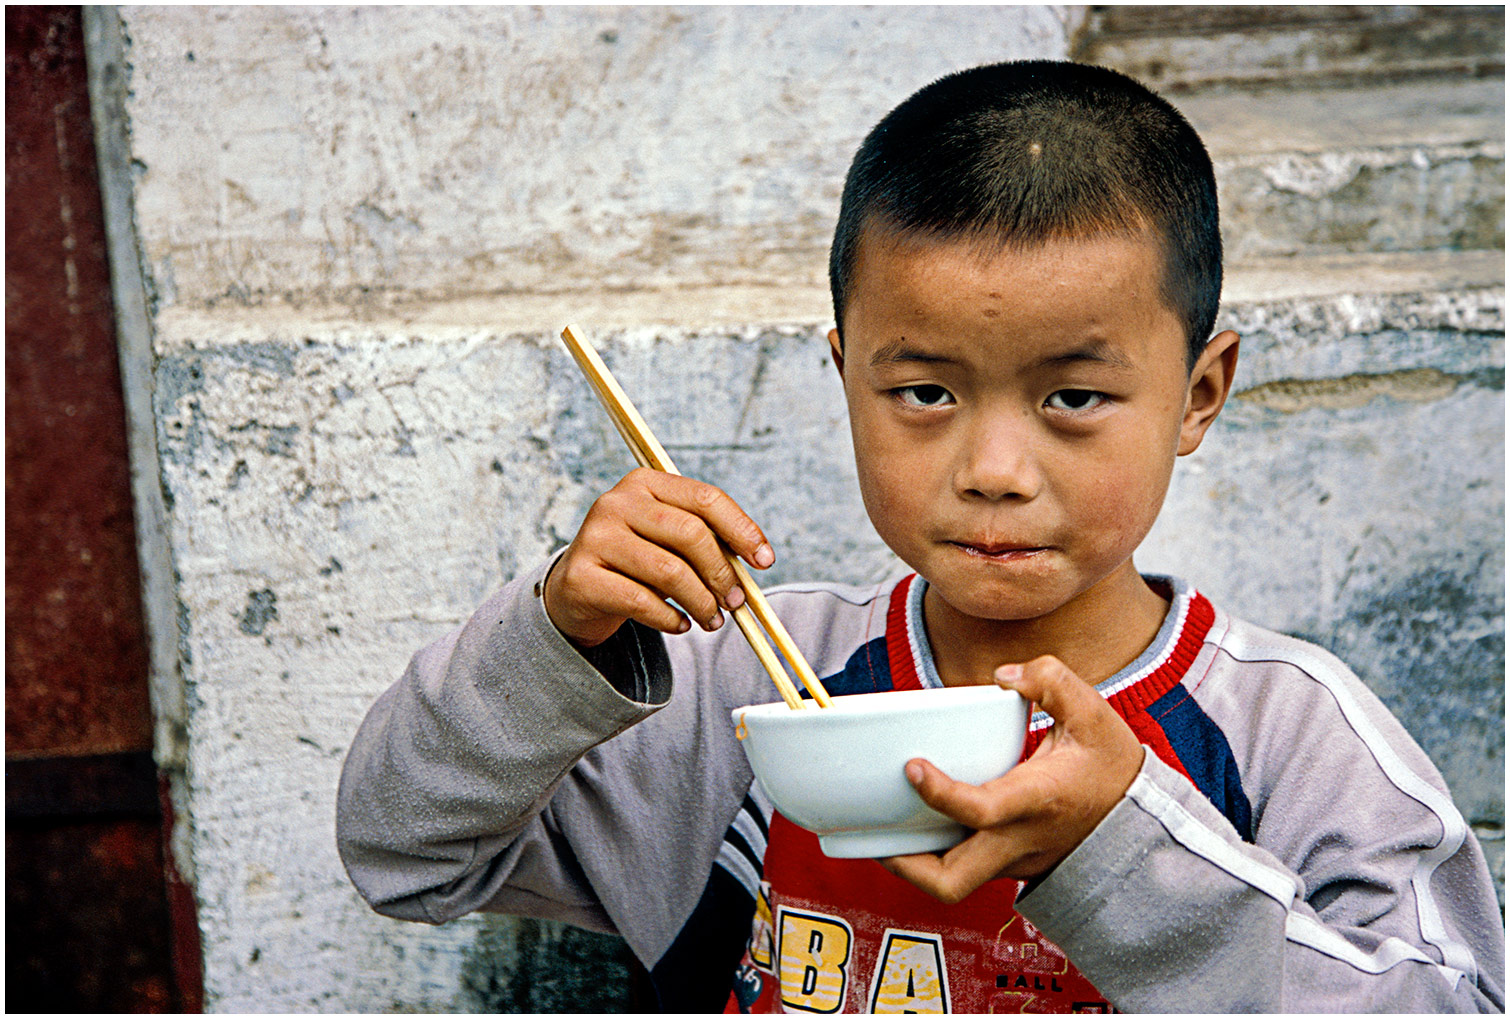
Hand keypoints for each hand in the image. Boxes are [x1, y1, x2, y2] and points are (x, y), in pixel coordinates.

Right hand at [542, 468, 773, 646]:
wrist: (576, 590)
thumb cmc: (636, 563)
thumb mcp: (669, 542)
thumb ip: (706, 542)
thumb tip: (755, 562)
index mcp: (645, 483)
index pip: (706, 498)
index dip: (742, 529)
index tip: (765, 561)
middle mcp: (617, 503)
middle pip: (690, 533)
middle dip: (721, 573)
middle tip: (735, 602)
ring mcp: (596, 537)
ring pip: (669, 571)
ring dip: (701, 602)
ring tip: (711, 620)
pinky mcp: (582, 576)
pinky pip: (640, 601)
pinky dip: (670, 619)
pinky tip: (681, 625)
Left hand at [880, 655, 1143, 903]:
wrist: (1143, 819)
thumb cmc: (1114, 768)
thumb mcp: (1095, 713)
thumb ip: (1051, 681)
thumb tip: (1005, 677)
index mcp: (1037, 800)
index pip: (982, 809)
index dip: (941, 792)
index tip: (911, 767)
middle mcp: (1019, 839)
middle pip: (952, 881)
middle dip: (904, 863)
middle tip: (873, 830)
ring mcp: (1013, 859)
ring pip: (953, 884)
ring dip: (913, 862)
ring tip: (882, 831)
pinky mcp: (1010, 864)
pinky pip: (964, 869)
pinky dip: (936, 852)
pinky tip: (917, 822)